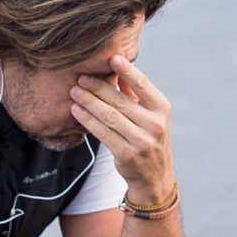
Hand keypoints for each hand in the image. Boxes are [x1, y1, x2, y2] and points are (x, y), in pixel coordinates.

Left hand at [68, 57, 175, 206]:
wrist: (155, 178)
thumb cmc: (149, 140)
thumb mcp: (150, 116)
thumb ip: (136, 95)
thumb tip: (119, 70)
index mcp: (161, 109)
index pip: (142, 85)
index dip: (127, 70)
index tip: (112, 58)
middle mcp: (154, 124)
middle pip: (120, 100)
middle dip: (98, 87)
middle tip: (81, 77)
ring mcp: (142, 140)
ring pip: (109, 116)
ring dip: (89, 102)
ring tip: (74, 92)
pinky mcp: (127, 154)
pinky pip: (103, 133)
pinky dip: (88, 120)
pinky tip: (77, 111)